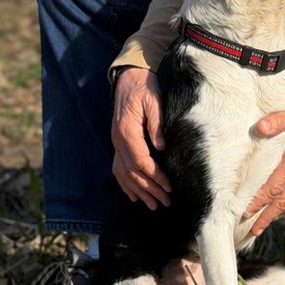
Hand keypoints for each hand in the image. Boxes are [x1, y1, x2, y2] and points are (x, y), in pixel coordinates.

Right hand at [111, 67, 170, 208]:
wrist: (129, 78)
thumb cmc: (145, 88)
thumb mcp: (155, 101)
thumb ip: (156, 124)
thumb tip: (161, 147)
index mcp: (127, 131)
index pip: (140, 161)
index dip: (155, 177)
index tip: (169, 187)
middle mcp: (118, 140)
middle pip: (132, 172)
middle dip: (150, 189)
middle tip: (166, 202)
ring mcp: (116, 143)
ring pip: (124, 174)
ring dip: (139, 191)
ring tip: (153, 206)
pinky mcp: (119, 143)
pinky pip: (119, 168)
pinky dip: (126, 184)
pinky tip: (134, 196)